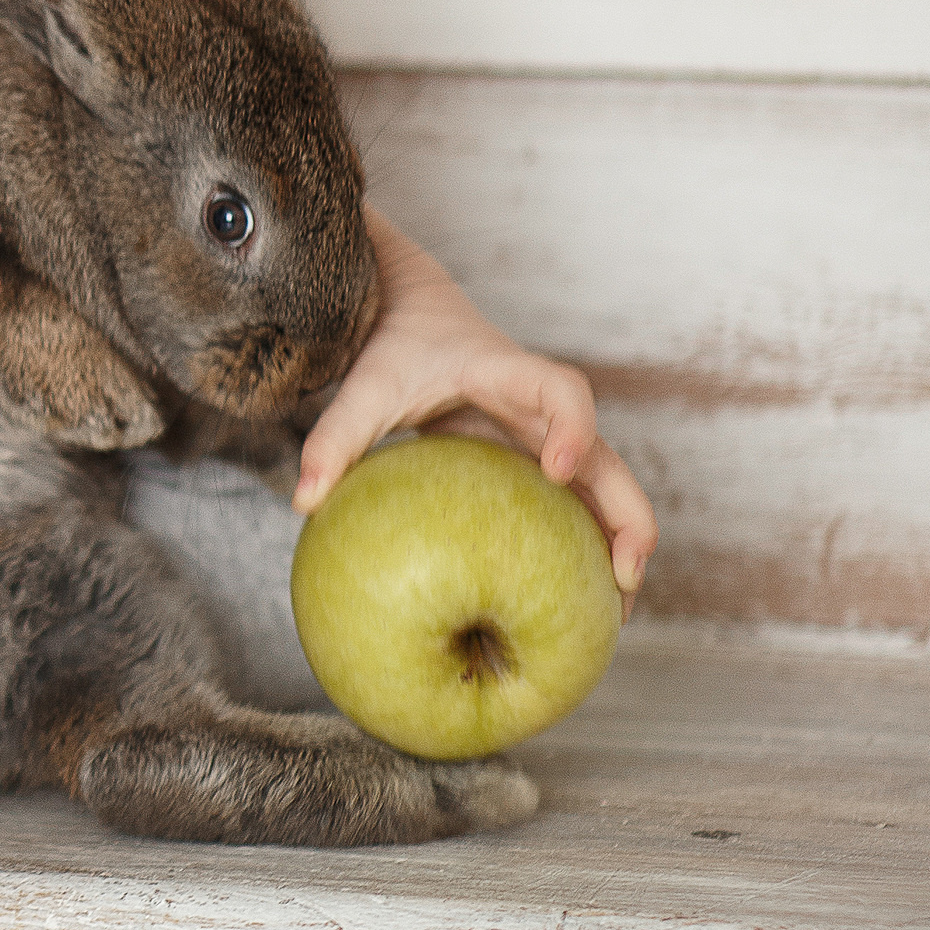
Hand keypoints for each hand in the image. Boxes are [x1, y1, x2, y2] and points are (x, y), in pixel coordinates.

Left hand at [294, 210, 657, 608]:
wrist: (417, 314)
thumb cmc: (396, 348)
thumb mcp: (365, 385)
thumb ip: (335, 435)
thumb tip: (301, 501)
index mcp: (509, 373)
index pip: (560, 390)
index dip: (572, 426)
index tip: (558, 467)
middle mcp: (543, 409)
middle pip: (607, 457)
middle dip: (627, 514)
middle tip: (627, 574)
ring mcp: (548, 438)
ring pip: (603, 491)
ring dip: (620, 545)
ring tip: (616, 615)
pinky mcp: (539, 463)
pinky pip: (574, 507)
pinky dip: (586, 548)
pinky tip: (576, 606)